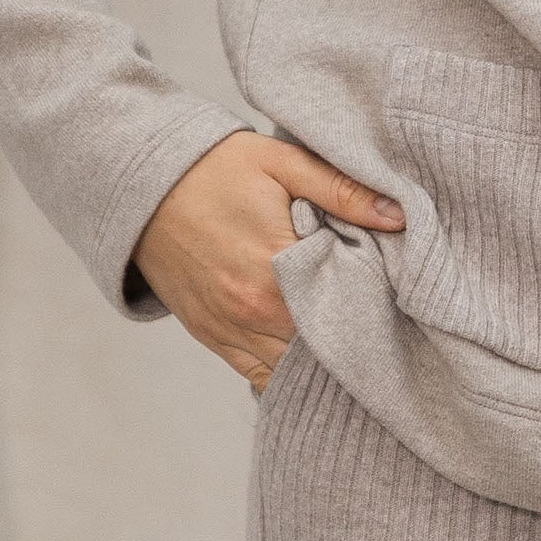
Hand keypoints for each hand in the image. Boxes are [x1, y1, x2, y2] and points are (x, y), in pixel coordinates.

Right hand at [133, 129, 400, 388]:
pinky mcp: (210, 337)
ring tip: (348, 345)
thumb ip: (342, 191)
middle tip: (380, 327)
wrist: (141, 183)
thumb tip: (399, 217)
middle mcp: (251, 311)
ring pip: (292, 371)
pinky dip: (285, 372)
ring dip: (320, 362)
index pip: (344, 312)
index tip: (392, 300)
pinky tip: (309, 358)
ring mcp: (228, 329)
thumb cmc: (214, 168)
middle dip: (351, 341)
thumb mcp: (281, 164)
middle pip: (322, 350)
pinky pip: (258, 376)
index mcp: (274, 268)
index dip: (374, 310)